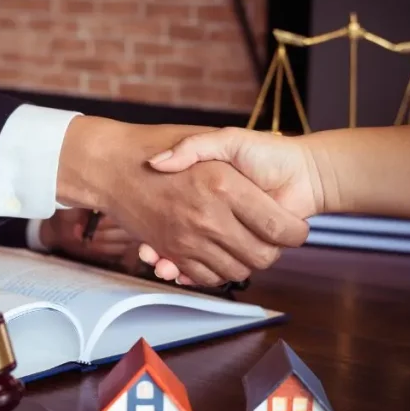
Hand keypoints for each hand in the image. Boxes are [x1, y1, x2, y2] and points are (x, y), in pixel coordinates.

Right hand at [55, 118, 309, 286]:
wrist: (112, 163)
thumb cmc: (164, 140)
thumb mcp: (208, 134)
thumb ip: (232, 151)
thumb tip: (260, 181)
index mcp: (225, 186)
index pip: (278, 227)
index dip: (295, 233)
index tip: (296, 229)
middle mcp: (209, 217)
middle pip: (263, 256)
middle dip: (274, 252)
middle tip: (274, 239)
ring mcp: (189, 237)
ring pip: (237, 271)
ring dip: (247, 264)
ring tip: (250, 246)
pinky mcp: (173, 251)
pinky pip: (206, 276)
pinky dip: (218, 273)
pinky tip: (223, 256)